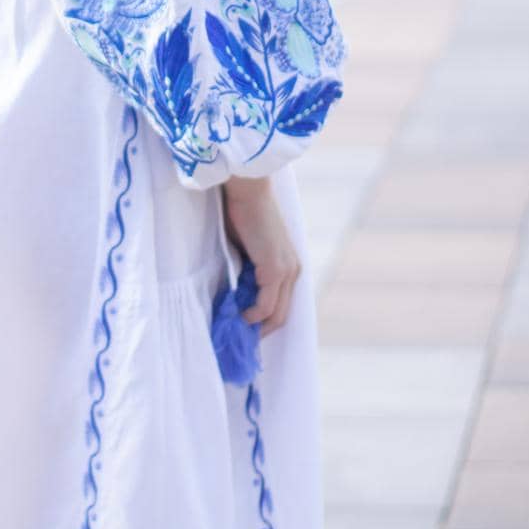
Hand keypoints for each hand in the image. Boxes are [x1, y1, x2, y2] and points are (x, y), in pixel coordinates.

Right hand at [221, 178, 300, 339]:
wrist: (248, 190)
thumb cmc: (243, 213)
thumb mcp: (247, 249)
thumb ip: (248, 271)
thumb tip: (238, 297)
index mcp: (289, 265)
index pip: (282, 305)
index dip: (264, 321)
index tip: (244, 329)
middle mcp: (293, 271)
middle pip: (282, 316)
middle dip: (261, 331)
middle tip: (239, 337)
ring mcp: (286, 271)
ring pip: (276, 314)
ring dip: (256, 326)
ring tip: (235, 329)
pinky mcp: (275, 270)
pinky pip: (265, 305)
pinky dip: (252, 315)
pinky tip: (238, 314)